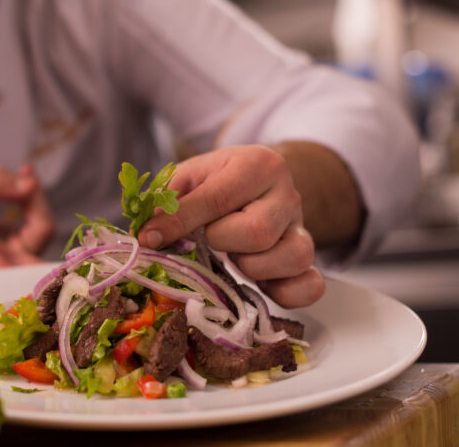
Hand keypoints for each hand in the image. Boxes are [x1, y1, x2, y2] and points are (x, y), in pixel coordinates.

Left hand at [137, 146, 323, 307]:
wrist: (258, 180)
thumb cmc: (216, 181)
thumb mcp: (189, 177)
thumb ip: (166, 201)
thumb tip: (146, 236)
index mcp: (257, 165)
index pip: (217, 198)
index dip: (179, 223)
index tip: (150, 238)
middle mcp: (287, 194)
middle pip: (258, 232)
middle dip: (222, 241)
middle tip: (210, 238)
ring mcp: (301, 228)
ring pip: (292, 257)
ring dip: (252, 267)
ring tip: (235, 256)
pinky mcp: (307, 260)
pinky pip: (312, 285)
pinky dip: (288, 294)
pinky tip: (262, 287)